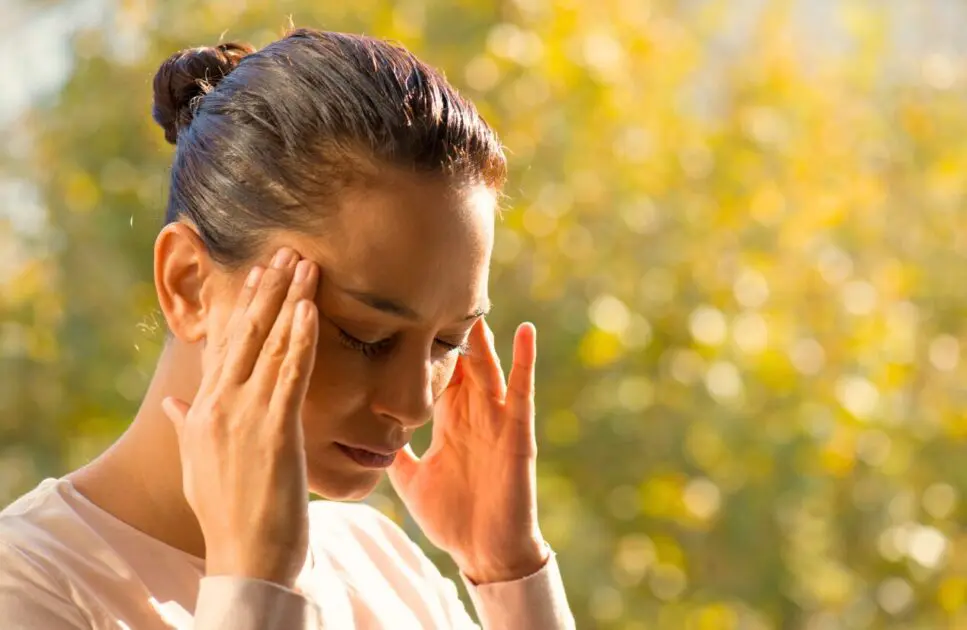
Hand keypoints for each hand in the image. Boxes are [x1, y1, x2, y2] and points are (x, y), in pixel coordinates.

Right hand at [161, 247, 319, 587]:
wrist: (244, 556)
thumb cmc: (226, 513)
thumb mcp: (198, 464)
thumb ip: (186, 425)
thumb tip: (173, 400)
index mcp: (203, 409)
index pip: (225, 345)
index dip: (242, 306)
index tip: (256, 274)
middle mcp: (219, 404)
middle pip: (245, 334)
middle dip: (267, 289)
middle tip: (285, 251)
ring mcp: (244, 415)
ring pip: (270, 345)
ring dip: (289, 300)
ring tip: (304, 264)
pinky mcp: (275, 430)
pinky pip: (290, 375)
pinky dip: (301, 339)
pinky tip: (310, 309)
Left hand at [388, 319, 547, 583]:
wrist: (483, 551)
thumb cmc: (451, 517)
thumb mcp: (412, 479)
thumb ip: (396, 453)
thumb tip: (363, 435)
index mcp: (448, 421)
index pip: (433, 373)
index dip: (420, 344)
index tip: (401, 310)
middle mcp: (472, 412)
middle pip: (459, 360)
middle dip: (447, 327)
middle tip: (433, 286)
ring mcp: (496, 418)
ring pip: (485, 366)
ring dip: (479, 335)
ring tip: (471, 296)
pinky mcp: (517, 431)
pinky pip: (522, 389)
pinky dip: (524, 360)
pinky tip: (524, 329)